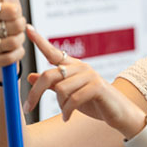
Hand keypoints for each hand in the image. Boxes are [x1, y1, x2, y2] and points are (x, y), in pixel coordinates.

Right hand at [0, 0, 26, 67]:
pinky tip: (11, 50)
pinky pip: (12, 58)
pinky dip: (17, 54)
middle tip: (15, 26)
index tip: (15, 12)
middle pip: (12, 27)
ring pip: (13, 43)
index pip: (5, 9)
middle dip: (20, 26)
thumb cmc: (6, 14)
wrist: (3, 43)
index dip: (16, 12)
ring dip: (19, 40)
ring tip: (13, 37)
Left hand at [23, 25, 145, 137]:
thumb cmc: (94, 102)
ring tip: (65, 113)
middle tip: (27, 108)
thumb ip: (52, 85)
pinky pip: (73, 99)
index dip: (39, 40)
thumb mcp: (69, 94)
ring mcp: (90, 76)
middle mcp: (81, 67)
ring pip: (60, 90)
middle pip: (49, 75)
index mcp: (73, 66)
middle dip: (35, 93)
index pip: (53, 52)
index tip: (27, 28)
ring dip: (59, 106)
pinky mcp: (97, 87)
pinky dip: (67, 111)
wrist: (119, 112)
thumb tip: (31, 76)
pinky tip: (67, 118)